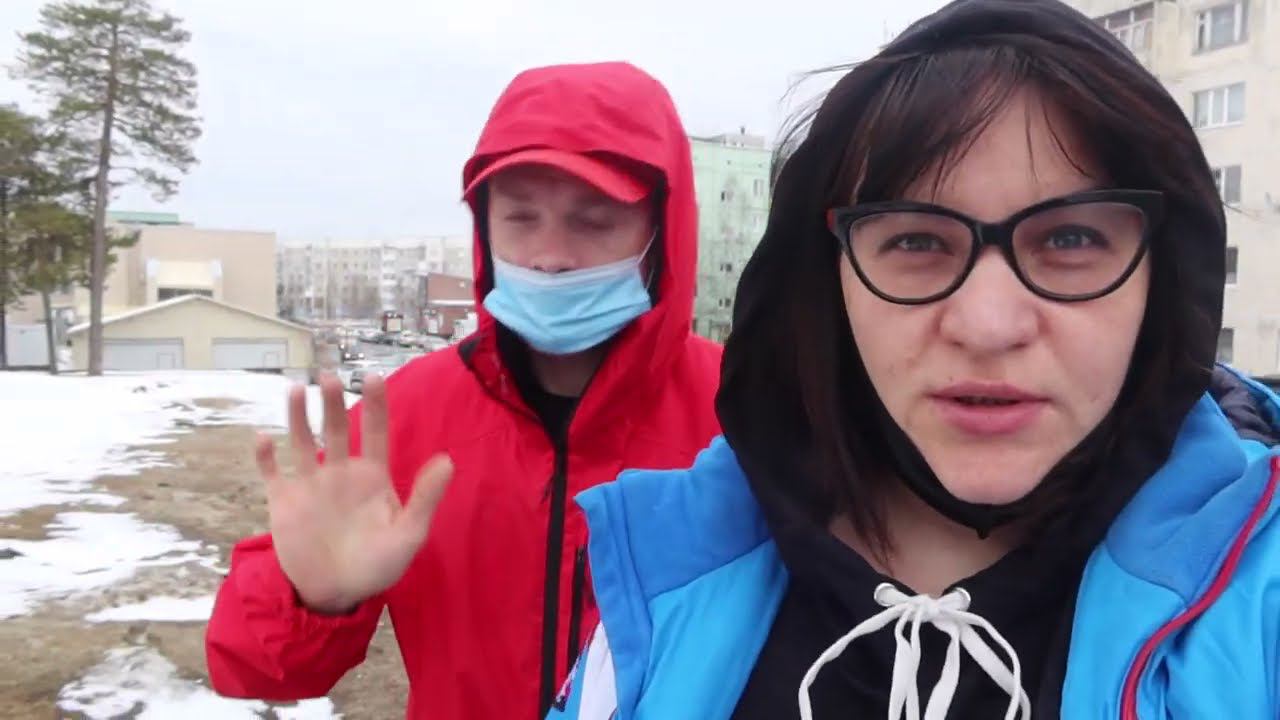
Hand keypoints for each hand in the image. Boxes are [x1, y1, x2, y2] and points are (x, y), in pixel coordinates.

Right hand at [255, 372, 451, 613]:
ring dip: (298, 416)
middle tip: (328, 376)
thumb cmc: (378, 565)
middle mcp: (340, 472)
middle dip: (332, 402)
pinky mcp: (284, 502)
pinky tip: (262, 438)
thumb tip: (448, 460)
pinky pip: (271, 473)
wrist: (336, 593)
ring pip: (302, 441)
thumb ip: (425, 497)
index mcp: (372, 476)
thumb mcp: (409, 533)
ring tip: (297, 389)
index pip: (374, 431)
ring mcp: (310, 485)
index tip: (373, 376)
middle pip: (335, 428)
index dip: (375, 404)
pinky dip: (265, 456)